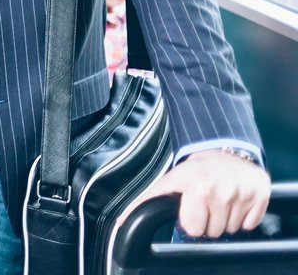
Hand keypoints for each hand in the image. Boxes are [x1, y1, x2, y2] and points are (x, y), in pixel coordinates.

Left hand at [119, 149, 269, 237]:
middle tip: (205, 203)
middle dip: (207, 221)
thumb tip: (122, 222)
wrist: (227, 149)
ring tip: (219, 200)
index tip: (190, 209)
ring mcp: (241, 193)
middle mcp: (219, 190)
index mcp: (194, 186)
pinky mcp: (259, 195)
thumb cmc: (196, 168)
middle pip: (212, 232)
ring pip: (231, 230)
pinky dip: (243, 217)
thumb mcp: (169, 180)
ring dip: (224, 219)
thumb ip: (147, 201)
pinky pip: (250, 224)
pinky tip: (235, 201)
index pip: (193, 229)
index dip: (190, 221)